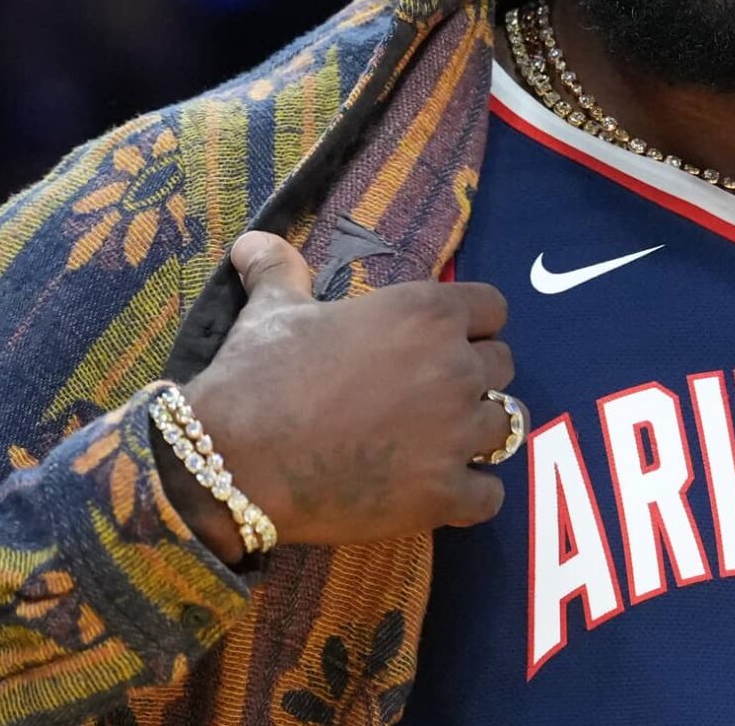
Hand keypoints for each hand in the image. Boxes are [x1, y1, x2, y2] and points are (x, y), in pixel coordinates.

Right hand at [156, 232, 522, 561]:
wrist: (230, 461)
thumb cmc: (256, 376)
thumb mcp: (271, 311)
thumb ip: (280, 270)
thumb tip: (254, 239)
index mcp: (425, 313)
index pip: (492, 309)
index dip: (470, 325)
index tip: (440, 343)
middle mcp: (455, 368)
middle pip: (502, 366)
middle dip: (472, 379)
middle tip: (427, 397)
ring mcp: (455, 434)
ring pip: (503, 427)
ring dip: (475, 434)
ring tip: (434, 443)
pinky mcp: (444, 494)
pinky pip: (491, 494)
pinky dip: (472, 494)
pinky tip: (440, 490)